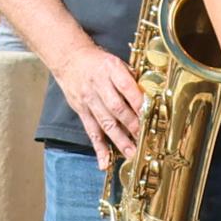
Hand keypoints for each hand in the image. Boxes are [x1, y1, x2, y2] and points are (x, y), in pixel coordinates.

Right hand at [50, 39, 148, 163]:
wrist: (70, 58)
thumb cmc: (99, 62)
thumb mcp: (117, 62)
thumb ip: (131, 79)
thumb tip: (150, 97)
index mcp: (111, 69)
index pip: (127, 87)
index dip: (139, 102)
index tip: (150, 115)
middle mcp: (98, 85)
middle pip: (116, 108)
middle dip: (132, 125)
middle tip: (145, 139)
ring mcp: (89, 100)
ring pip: (105, 123)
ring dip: (119, 140)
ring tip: (132, 154)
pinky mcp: (82, 111)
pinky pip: (91, 131)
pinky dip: (98, 148)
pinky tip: (104, 162)